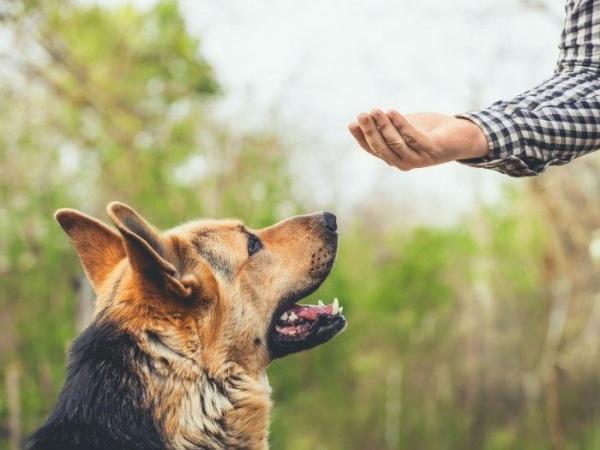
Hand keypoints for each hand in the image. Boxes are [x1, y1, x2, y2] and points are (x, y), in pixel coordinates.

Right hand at [348, 110, 488, 170]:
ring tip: (375, 111)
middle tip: (362, 115)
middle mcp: (404, 162)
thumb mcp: (404, 127)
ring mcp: (419, 158)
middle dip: (370, 131)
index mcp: (394, 157)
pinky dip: (401, 125)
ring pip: (395, 143)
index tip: (352, 122)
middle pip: (381, 148)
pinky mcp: (432, 150)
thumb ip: (386, 127)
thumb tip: (360, 120)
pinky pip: (412, 137)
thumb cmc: (430, 131)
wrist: (461, 136)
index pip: (372, 149)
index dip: (361, 137)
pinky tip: (391, 112)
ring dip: (383, 127)